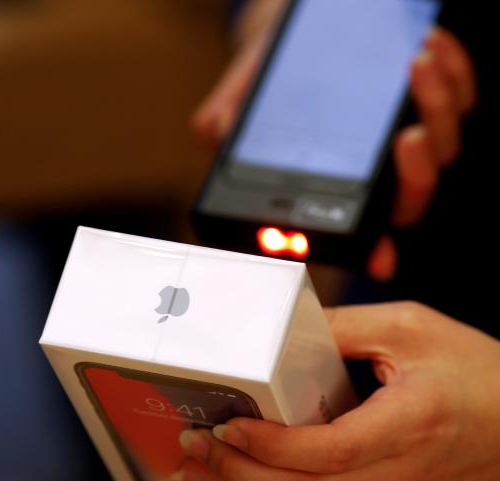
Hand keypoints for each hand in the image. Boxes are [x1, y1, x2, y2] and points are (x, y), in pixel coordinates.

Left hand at [177, 302, 499, 480]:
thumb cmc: (475, 371)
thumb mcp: (410, 327)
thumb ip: (342, 325)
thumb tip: (280, 331)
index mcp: (407, 427)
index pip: (322, 454)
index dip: (265, 446)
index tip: (225, 426)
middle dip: (235, 475)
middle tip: (196, 448)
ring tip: (204, 479)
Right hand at [192, 1, 476, 279]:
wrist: (297, 28)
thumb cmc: (272, 71)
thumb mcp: (246, 91)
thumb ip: (229, 114)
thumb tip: (213, 132)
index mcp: (333, 190)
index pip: (359, 230)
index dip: (372, 250)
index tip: (380, 258)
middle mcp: (376, 173)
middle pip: (411, 194)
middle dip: (416, 171)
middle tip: (403, 136)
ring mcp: (408, 138)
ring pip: (442, 145)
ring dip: (437, 109)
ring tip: (416, 63)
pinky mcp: (430, 98)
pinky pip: (459, 97)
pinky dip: (453, 74)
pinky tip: (431, 46)